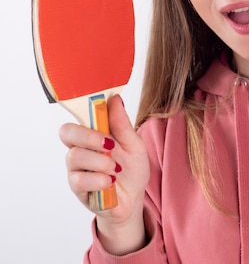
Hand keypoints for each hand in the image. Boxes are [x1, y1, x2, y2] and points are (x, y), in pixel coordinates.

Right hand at [59, 94, 149, 253]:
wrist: (133, 198)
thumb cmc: (132, 169)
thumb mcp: (134, 144)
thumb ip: (122, 124)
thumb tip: (115, 98)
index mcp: (93, 134)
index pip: (78, 116)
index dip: (85, 111)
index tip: (102, 112)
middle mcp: (80, 148)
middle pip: (66, 132)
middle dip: (89, 136)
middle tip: (109, 144)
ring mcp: (76, 168)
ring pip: (74, 156)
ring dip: (100, 161)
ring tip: (115, 168)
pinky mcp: (76, 188)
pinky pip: (79, 179)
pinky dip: (99, 179)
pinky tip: (110, 182)